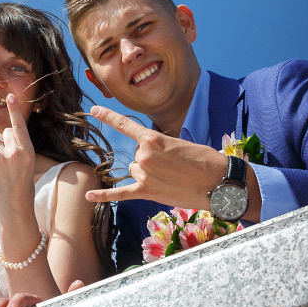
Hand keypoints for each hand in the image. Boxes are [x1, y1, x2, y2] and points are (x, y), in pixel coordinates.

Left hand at [0, 93, 35, 219]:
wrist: (15, 210)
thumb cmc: (23, 187)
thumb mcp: (28, 164)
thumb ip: (18, 147)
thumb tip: (4, 132)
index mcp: (28, 151)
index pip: (20, 126)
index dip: (15, 110)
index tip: (10, 96)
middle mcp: (14, 152)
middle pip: (5, 132)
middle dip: (5, 140)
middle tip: (9, 160)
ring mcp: (1, 159)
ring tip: (1, 167)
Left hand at [84, 106, 231, 209]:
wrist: (218, 182)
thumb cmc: (203, 159)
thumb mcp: (178, 144)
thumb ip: (158, 147)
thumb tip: (149, 157)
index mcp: (153, 139)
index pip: (125, 125)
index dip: (108, 116)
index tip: (94, 110)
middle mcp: (145, 155)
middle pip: (137, 155)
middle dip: (151, 160)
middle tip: (173, 166)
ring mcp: (145, 175)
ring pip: (136, 171)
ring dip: (148, 174)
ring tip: (171, 177)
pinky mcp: (148, 193)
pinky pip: (121, 194)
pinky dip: (104, 196)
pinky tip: (89, 197)